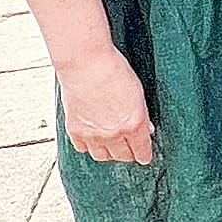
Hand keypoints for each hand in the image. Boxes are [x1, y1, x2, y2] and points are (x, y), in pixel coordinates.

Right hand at [55, 47, 153, 163]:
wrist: (86, 64)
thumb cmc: (114, 71)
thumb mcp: (138, 93)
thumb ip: (142, 115)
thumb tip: (146, 129)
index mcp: (133, 125)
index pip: (142, 151)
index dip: (145, 155)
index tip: (145, 157)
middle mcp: (113, 134)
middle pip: (123, 157)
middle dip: (129, 154)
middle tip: (130, 149)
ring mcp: (93, 135)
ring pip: (102, 156)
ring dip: (109, 153)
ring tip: (112, 146)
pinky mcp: (75, 130)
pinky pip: (83, 149)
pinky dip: (89, 146)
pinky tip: (93, 139)